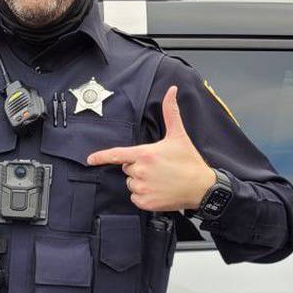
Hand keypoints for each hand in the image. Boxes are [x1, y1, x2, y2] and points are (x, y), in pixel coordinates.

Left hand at [86, 86, 215, 211]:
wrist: (202, 187)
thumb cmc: (189, 161)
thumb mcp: (178, 135)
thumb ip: (170, 112)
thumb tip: (171, 90)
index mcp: (145, 154)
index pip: (117, 155)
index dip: (101, 157)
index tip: (90, 159)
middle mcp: (140, 171)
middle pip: (127, 169)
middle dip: (137, 167)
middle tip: (156, 167)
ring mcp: (143, 188)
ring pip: (131, 183)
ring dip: (140, 182)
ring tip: (159, 179)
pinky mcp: (146, 202)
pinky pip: (136, 198)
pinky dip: (144, 196)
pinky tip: (158, 190)